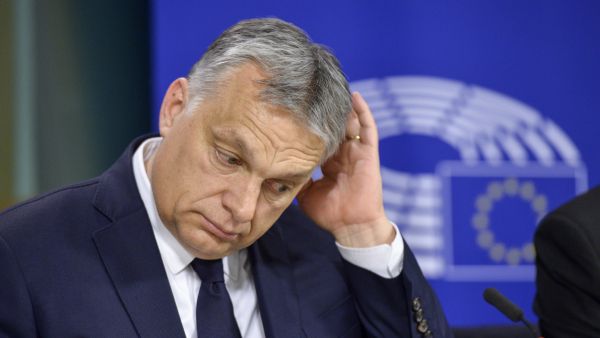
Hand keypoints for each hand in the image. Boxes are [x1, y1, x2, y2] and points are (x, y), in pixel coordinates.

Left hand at [297, 92, 393, 246]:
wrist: (351, 226)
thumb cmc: (330, 214)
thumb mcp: (306, 193)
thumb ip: (297, 176)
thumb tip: (278, 164)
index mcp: (331, 164)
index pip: (321, 139)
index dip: (311, 125)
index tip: (298, 109)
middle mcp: (344, 155)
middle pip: (335, 127)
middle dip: (326, 111)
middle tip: (312, 91)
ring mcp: (357, 152)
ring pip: (350, 123)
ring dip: (342, 107)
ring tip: (331, 87)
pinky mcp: (368, 153)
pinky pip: (368, 128)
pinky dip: (362, 112)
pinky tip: (354, 96)